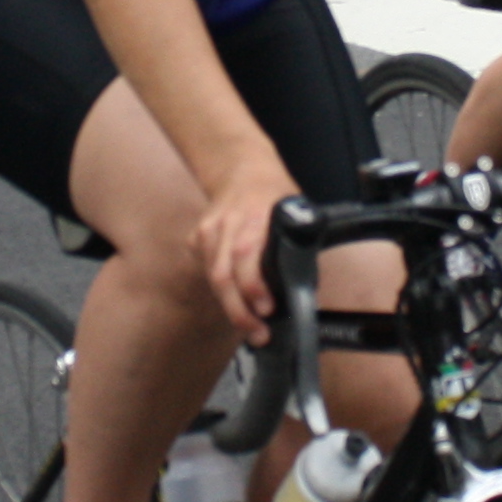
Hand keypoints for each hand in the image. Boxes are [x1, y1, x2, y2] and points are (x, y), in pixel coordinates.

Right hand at [195, 147, 305, 344]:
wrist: (242, 168)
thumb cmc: (273, 195)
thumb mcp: (295, 212)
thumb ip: (296, 247)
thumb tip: (305, 290)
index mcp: (256, 215)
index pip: (247, 254)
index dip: (253, 285)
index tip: (267, 308)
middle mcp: (228, 223)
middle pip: (224, 274)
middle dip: (240, 310)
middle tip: (259, 333)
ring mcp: (209, 231)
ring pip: (213, 277)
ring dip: (232, 307)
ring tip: (251, 328)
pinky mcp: (196, 238)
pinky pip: (207, 271)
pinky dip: (222, 291)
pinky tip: (236, 301)